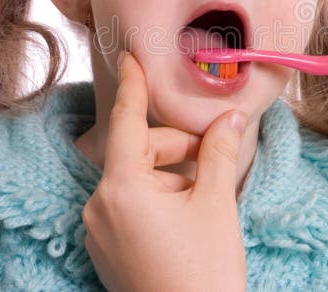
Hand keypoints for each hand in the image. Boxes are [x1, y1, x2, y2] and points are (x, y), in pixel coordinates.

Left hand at [81, 51, 248, 291]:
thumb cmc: (204, 271)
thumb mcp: (215, 203)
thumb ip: (219, 151)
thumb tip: (230, 117)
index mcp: (121, 188)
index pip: (127, 122)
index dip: (133, 86)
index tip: (130, 57)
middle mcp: (98, 205)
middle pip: (139, 152)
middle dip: (177, 150)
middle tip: (213, 165)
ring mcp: (97, 230)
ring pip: (136, 180)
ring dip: (170, 177)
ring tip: (202, 203)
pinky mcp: (104, 249)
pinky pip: (128, 205)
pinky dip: (156, 199)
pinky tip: (184, 220)